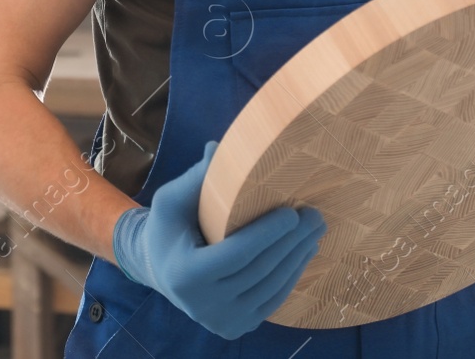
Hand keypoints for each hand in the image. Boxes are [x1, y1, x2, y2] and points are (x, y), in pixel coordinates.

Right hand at [112, 141, 325, 339]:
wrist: (159, 270)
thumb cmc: (168, 228)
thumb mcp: (172, 200)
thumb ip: (197, 177)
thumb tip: (218, 147)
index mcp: (186, 273)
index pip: (237, 253)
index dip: (268, 234)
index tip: (292, 213)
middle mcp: (203, 304)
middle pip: (260, 271)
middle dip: (292, 242)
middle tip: (314, 216)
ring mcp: (222, 320)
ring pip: (271, 287)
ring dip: (298, 258)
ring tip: (315, 232)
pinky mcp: (236, 326)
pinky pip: (271, 300)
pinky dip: (291, 276)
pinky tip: (304, 253)